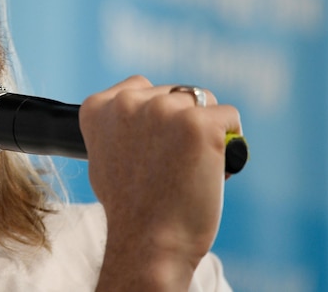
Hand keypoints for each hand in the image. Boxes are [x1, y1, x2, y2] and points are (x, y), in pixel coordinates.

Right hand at [79, 75, 242, 289]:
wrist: (148, 239)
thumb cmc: (129, 206)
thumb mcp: (104, 155)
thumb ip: (118, 126)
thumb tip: (144, 112)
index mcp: (98, 107)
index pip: (140, 87)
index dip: (154, 117)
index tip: (152, 147)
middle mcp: (127, 102)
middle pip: (174, 93)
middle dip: (180, 123)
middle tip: (173, 164)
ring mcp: (163, 109)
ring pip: (203, 102)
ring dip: (204, 130)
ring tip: (190, 168)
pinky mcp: (199, 123)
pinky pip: (229, 117)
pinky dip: (229, 141)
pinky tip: (213, 165)